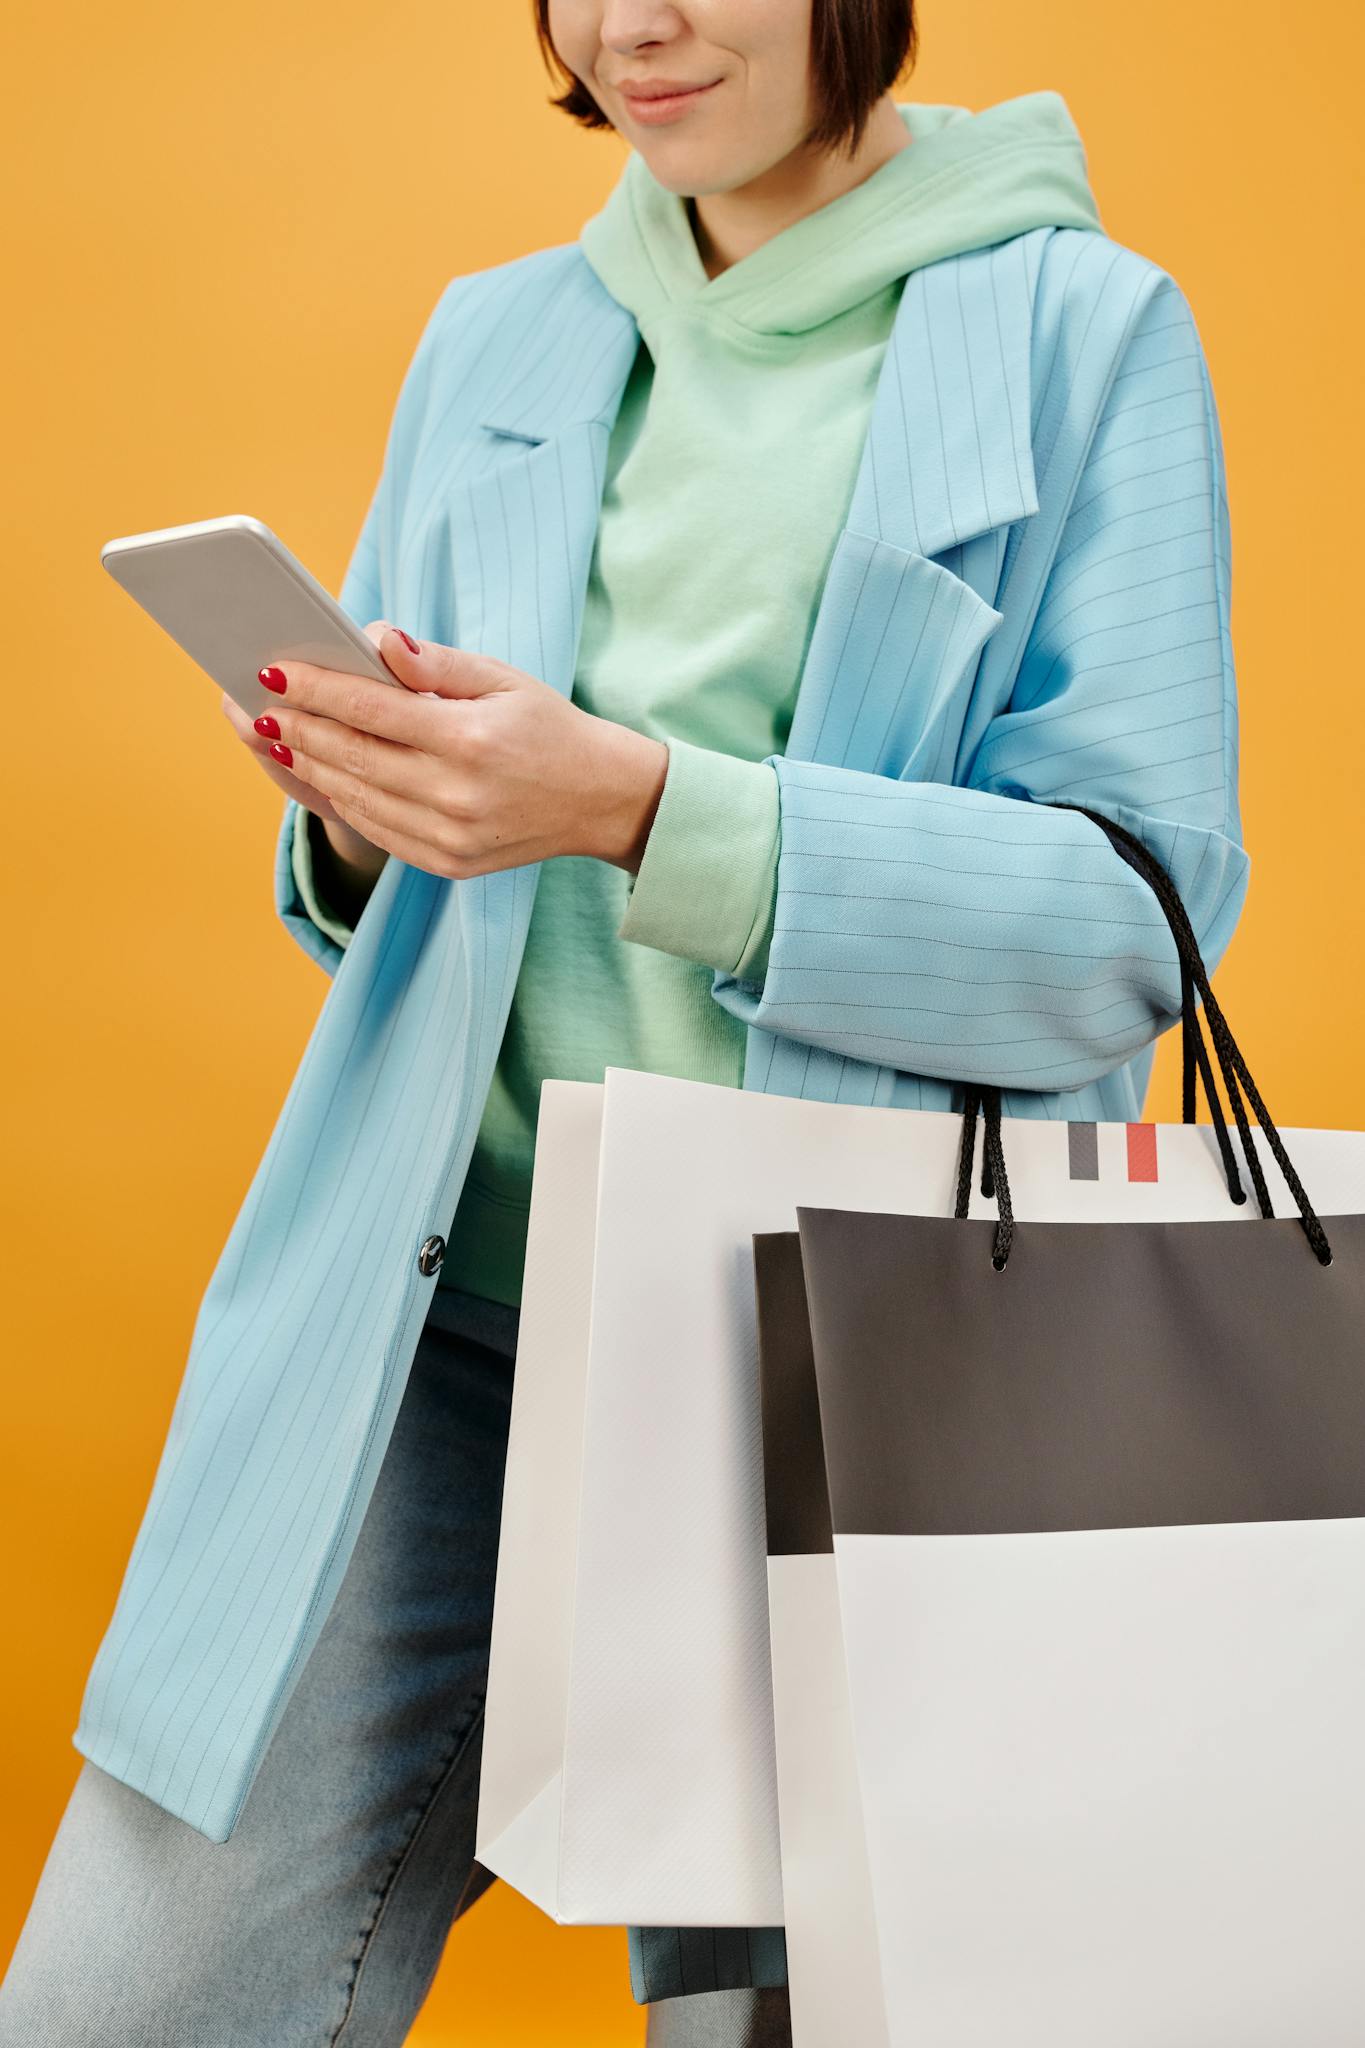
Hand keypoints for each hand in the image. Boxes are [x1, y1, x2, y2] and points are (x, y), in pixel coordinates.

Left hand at [236, 628, 670, 879]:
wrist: (601, 801)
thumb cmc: (548, 728)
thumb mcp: (503, 678)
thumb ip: (436, 663)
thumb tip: (376, 641)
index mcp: (469, 739)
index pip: (370, 708)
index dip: (315, 688)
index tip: (272, 669)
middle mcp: (456, 794)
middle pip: (352, 755)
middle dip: (299, 728)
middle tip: (258, 705)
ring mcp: (450, 836)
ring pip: (357, 796)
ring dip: (310, 766)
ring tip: (279, 738)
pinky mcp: (448, 864)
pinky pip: (378, 830)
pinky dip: (342, 800)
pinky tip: (323, 774)